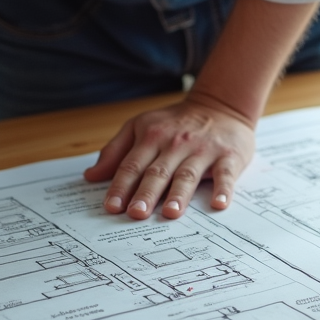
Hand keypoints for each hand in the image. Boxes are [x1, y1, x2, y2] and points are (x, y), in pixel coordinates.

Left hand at [84, 91, 254, 219]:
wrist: (221, 106)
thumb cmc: (177, 122)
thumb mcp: (141, 127)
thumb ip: (116, 151)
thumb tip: (91, 176)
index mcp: (151, 137)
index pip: (132, 165)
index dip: (121, 186)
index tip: (112, 207)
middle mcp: (175, 144)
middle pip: (157, 172)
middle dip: (146, 193)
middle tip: (136, 213)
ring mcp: (203, 150)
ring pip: (187, 174)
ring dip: (179, 194)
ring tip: (170, 213)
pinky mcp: (228, 156)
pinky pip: (225, 174)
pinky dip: (223, 188)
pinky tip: (219, 203)